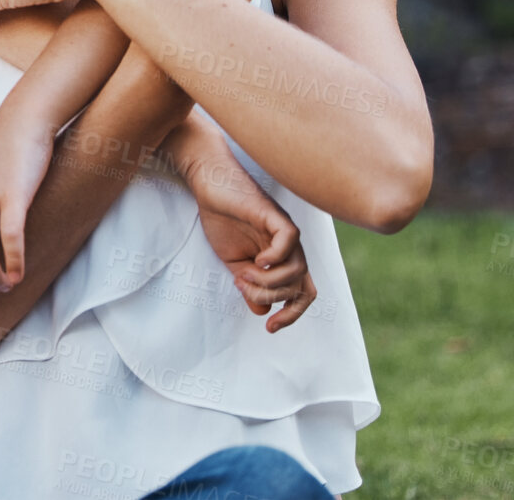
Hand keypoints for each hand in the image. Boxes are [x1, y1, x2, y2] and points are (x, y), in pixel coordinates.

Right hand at [185, 147, 315, 332]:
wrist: (209, 185)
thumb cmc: (221, 219)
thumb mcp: (233, 261)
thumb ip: (249, 285)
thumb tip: (263, 309)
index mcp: (283, 259)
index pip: (303, 294)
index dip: (291, 315)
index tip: (269, 328)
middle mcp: (290, 247)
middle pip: (301, 287)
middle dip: (271, 296)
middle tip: (242, 286)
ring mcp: (285, 231)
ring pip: (297, 270)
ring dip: (268, 281)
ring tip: (244, 273)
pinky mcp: (275, 216)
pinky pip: (289, 242)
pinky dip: (276, 258)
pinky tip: (257, 261)